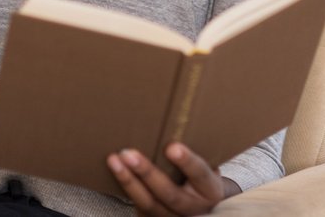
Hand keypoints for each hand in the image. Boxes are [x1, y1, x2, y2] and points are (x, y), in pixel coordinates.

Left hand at [106, 143, 238, 215]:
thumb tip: (177, 117)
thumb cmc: (202, 176)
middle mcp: (193, 209)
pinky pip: (139, 207)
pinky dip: (126, 189)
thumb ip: (198, 150)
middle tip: (128, 153)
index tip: (172, 147)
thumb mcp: (209, 164)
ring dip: (129, 181)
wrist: (202, 207)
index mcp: (210, 190)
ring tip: (114, 160)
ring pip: (148, 204)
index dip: (187, 162)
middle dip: (147, 173)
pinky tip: (115, 172)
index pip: (200, 174)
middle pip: (169, 194)